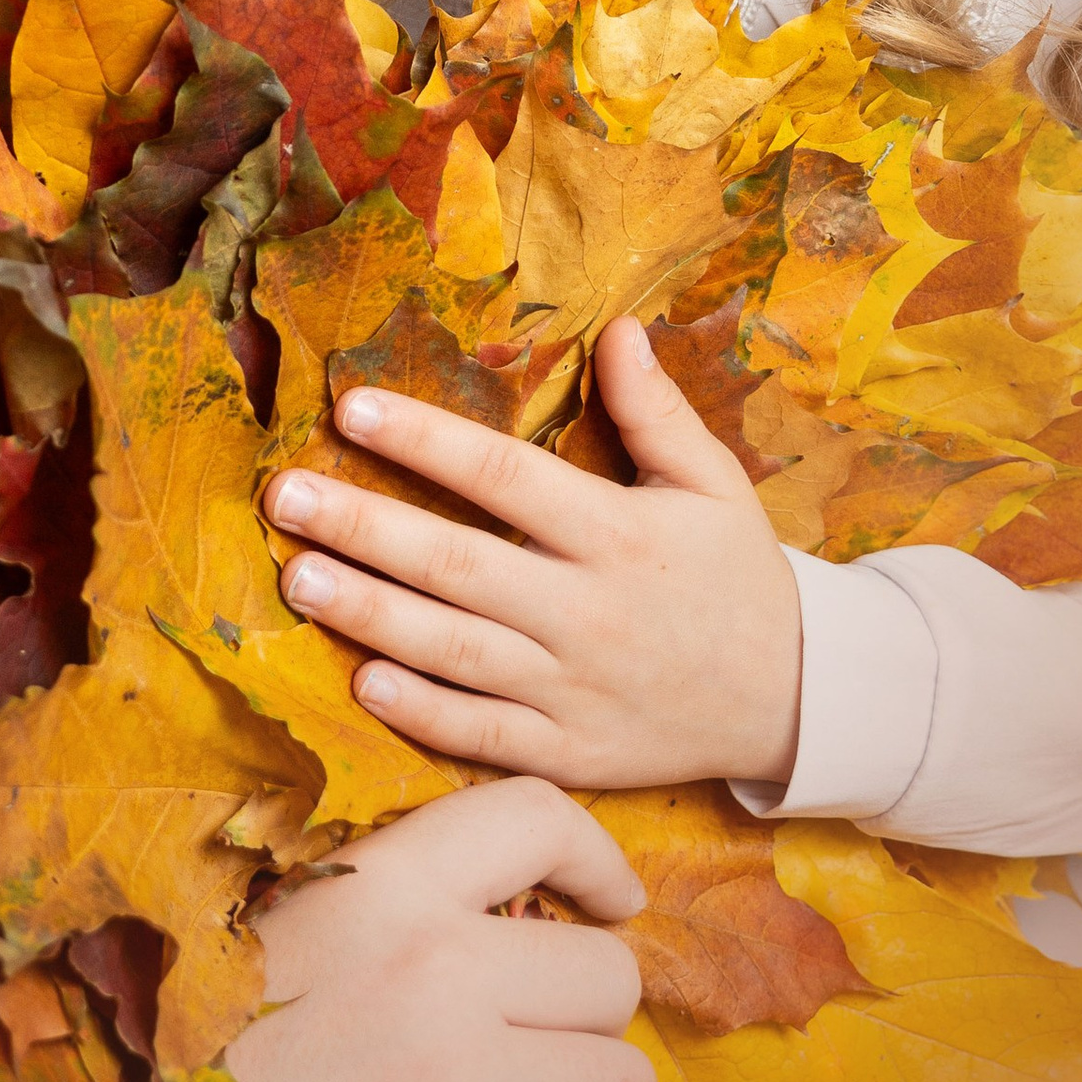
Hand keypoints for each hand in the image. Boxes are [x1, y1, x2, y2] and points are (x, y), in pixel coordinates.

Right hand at [29, 780, 657, 1081]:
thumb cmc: (183, 1057)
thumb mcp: (281, 928)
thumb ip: (390, 913)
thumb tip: (503, 927)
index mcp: (380, 884)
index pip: (537, 813)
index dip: (596, 858)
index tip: (606, 904)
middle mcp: (439, 966)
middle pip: (609, 975)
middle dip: (589, 1021)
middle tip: (541, 1056)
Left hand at [264, 316, 803, 793]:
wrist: (796, 701)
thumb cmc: (739, 579)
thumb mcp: (713, 485)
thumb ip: (658, 411)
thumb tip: (617, 328)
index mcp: (620, 534)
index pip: (505, 476)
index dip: (424, 441)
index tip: (351, 406)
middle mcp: (589, 611)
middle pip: (459, 566)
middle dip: (365, 528)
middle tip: (285, 497)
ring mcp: (575, 689)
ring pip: (456, 651)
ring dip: (370, 615)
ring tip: (296, 578)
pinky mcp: (569, 753)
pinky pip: (484, 735)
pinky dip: (424, 713)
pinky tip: (363, 681)